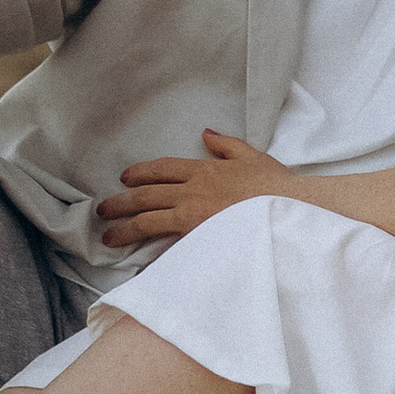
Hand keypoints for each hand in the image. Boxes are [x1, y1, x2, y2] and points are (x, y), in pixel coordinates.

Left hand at [96, 128, 297, 250]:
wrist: (291, 212)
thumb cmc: (277, 187)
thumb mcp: (253, 157)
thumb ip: (227, 146)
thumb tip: (206, 134)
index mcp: (205, 170)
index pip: (162, 169)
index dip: (141, 173)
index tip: (125, 179)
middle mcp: (193, 192)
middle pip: (147, 195)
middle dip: (121, 202)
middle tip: (103, 210)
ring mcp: (194, 217)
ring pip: (149, 220)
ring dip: (125, 227)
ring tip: (108, 236)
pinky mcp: (198, 241)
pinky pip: (167, 246)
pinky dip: (149, 251)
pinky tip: (136, 259)